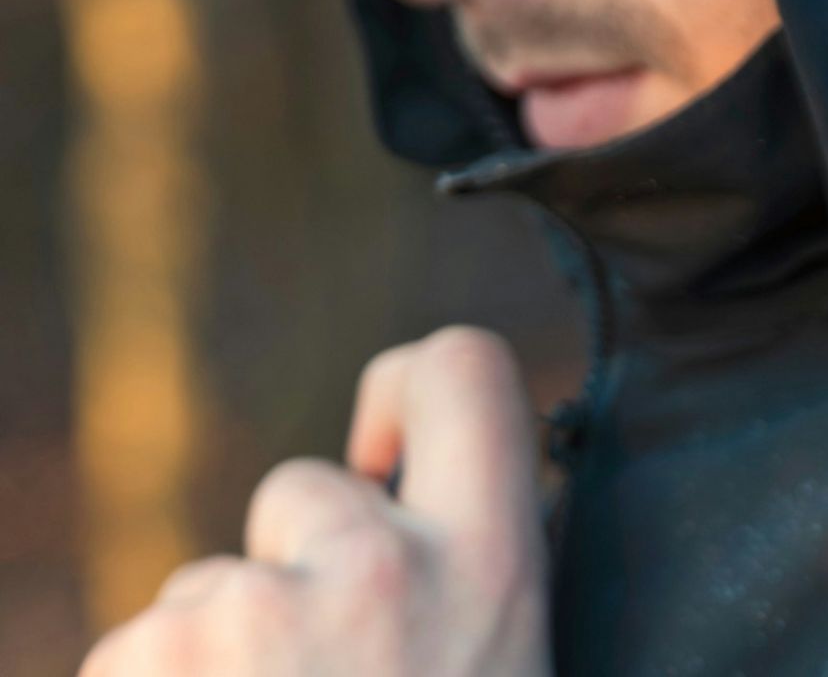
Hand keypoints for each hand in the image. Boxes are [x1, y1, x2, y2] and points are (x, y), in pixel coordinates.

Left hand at [79, 327, 551, 676]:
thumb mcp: (505, 658)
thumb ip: (468, 581)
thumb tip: (420, 524)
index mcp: (491, 569)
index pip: (466, 367)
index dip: (408, 394)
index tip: (383, 464)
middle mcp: (378, 568)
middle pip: (303, 490)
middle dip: (294, 568)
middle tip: (327, 671)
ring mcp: (251, 610)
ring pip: (214, 584)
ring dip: (225, 649)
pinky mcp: (144, 656)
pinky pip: (136, 650)